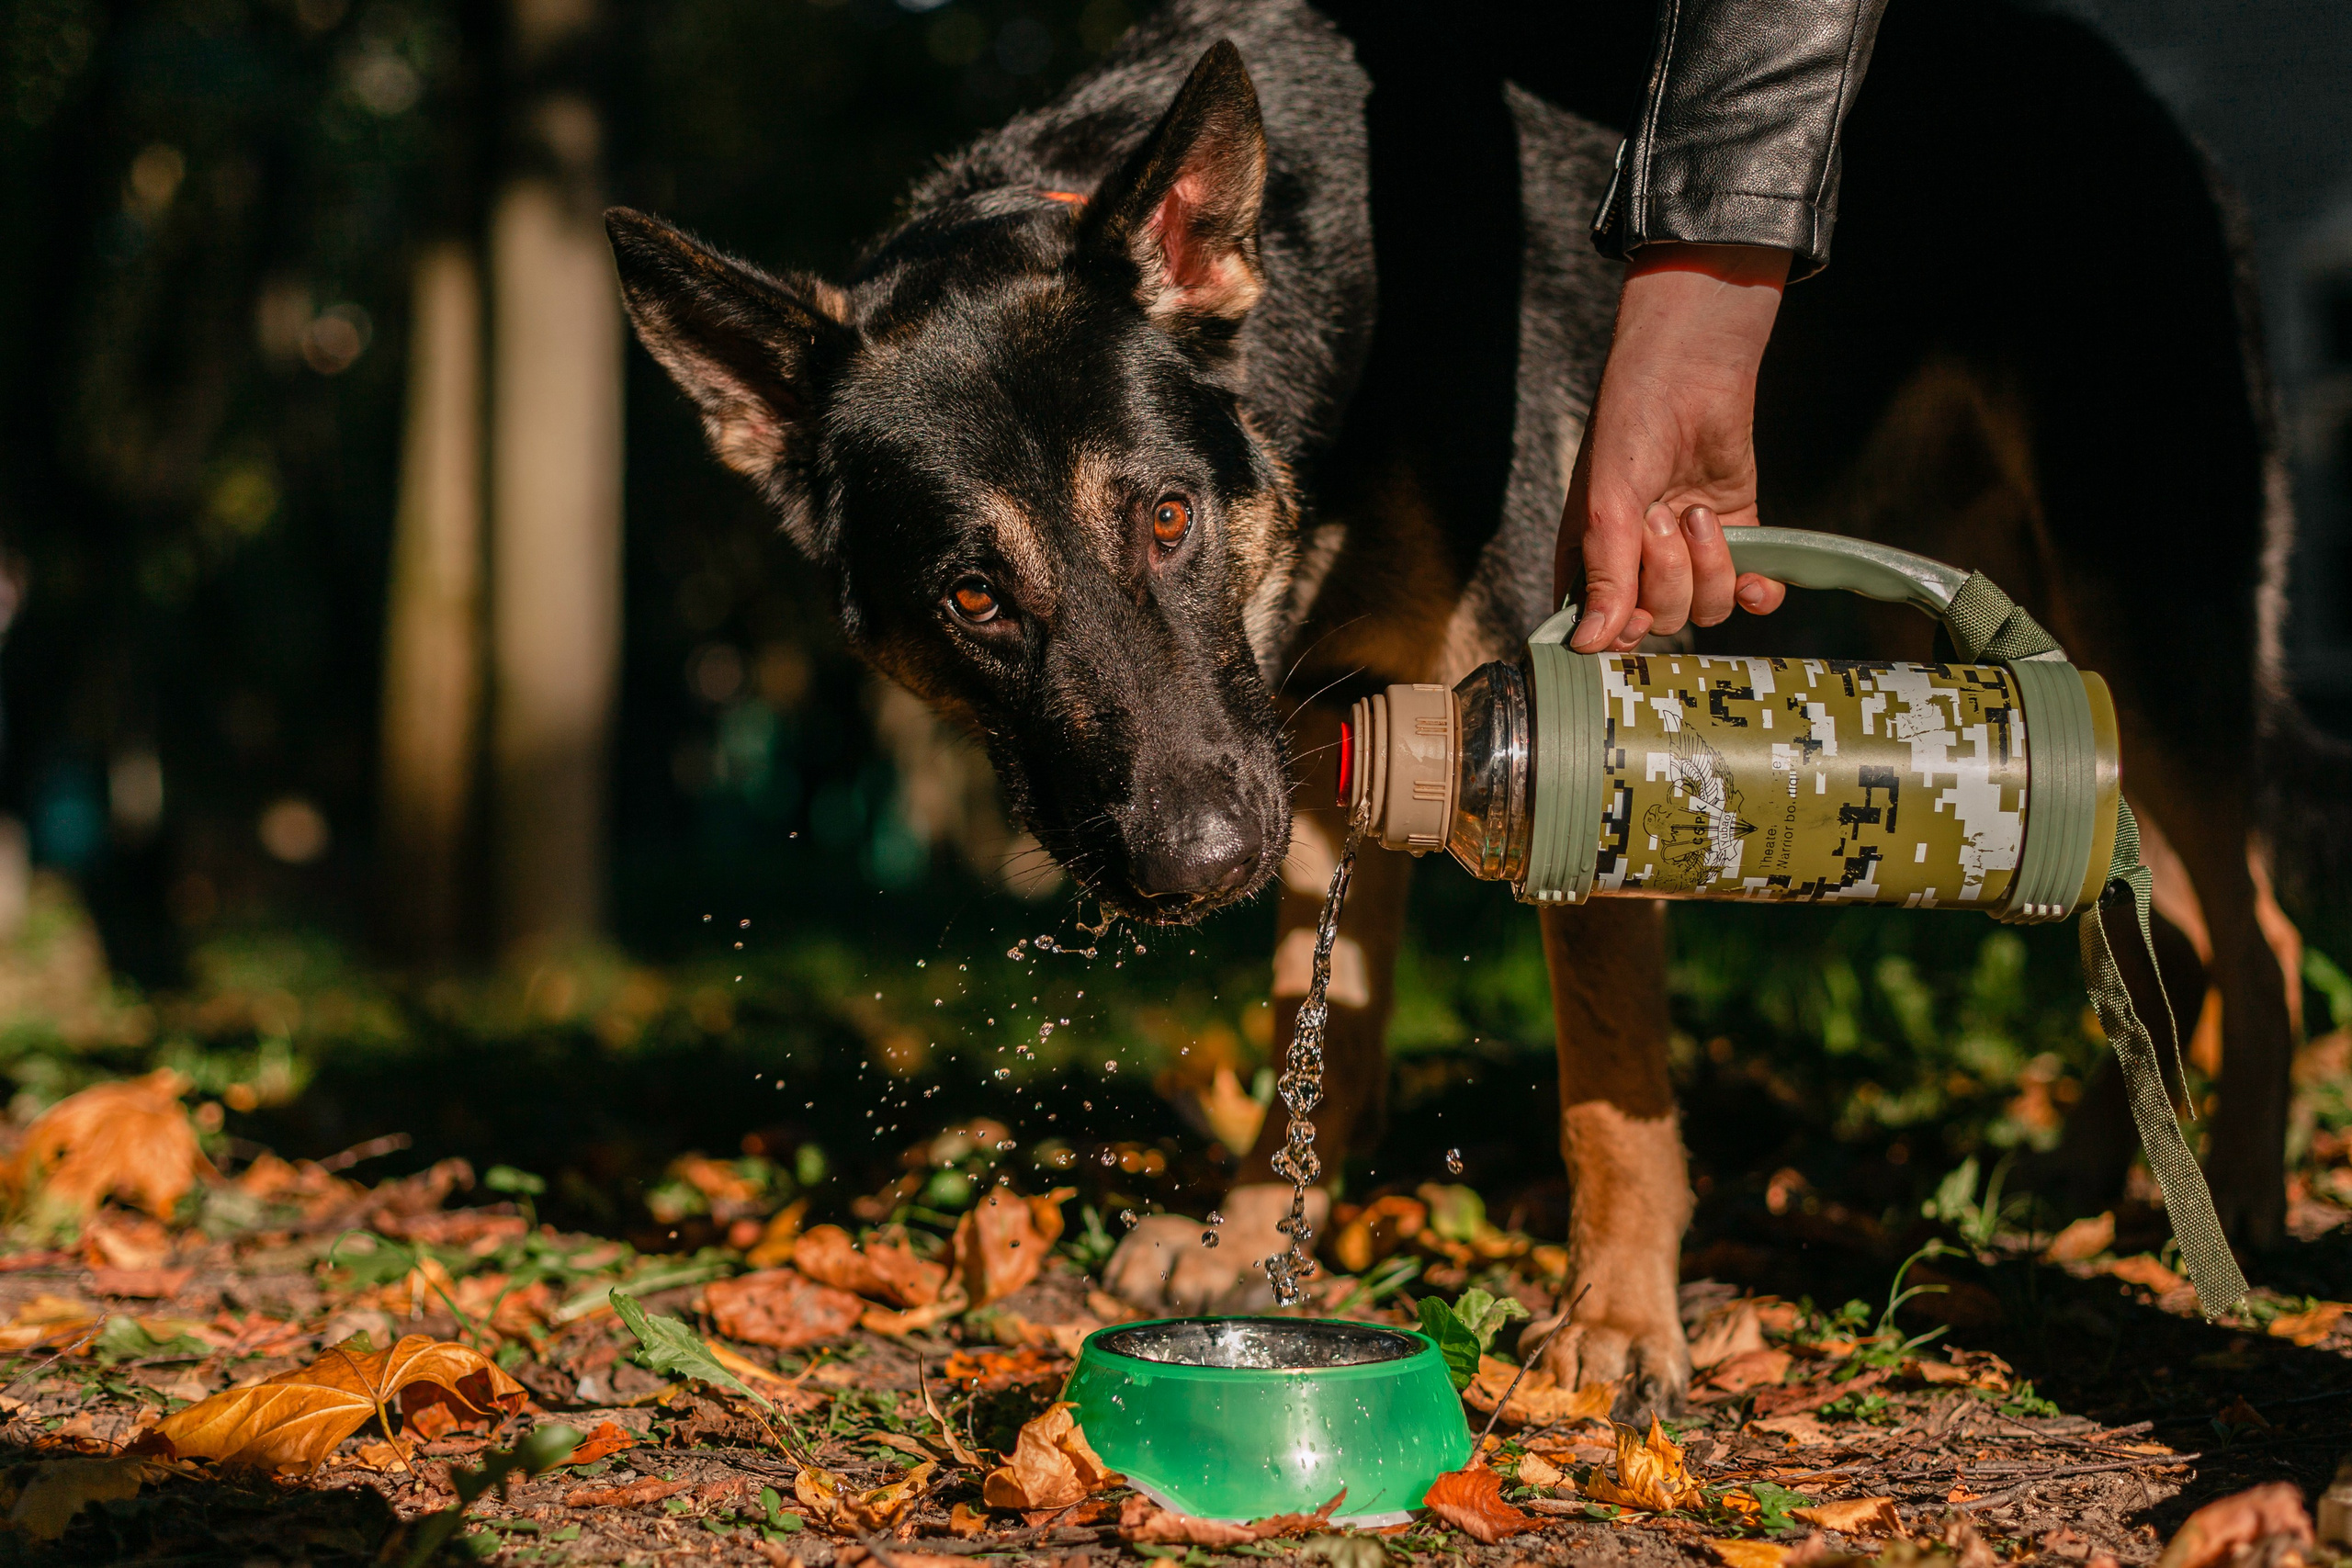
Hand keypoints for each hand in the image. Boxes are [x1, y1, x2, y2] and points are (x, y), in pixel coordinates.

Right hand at [1555, 243, 1792, 652]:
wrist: (1690, 376)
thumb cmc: (1630, 431)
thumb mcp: (1607, 507)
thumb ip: (1605, 577)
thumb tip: (1588, 645)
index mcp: (1592, 561)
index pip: (1605, 629)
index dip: (1623, 628)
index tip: (1632, 605)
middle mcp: (1638, 565)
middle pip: (1662, 621)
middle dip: (1668, 574)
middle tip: (1662, 517)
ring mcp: (1689, 555)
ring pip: (1706, 610)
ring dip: (1710, 566)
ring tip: (1699, 512)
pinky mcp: (1736, 538)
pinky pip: (1749, 594)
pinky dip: (1756, 591)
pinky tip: (1756, 578)